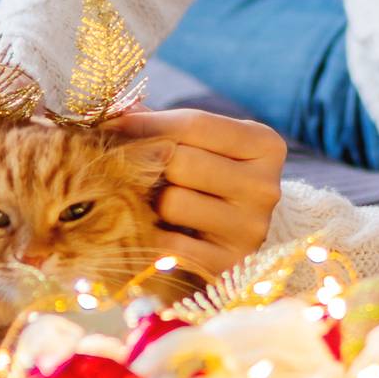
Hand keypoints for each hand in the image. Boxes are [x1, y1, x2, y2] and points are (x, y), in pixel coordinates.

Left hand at [100, 102, 288, 280]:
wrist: (236, 236)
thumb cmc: (210, 178)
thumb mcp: (202, 143)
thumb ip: (163, 125)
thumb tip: (115, 113)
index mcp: (265, 145)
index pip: (196, 124)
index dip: (147, 123)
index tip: (112, 124)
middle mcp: (266, 186)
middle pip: (181, 162)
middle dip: (151, 166)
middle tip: (139, 173)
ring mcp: (251, 229)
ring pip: (172, 202)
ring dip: (152, 204)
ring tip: (156, 205)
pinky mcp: (229, 264)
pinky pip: (169, 245)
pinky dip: (154, 238)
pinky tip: (159, 232)